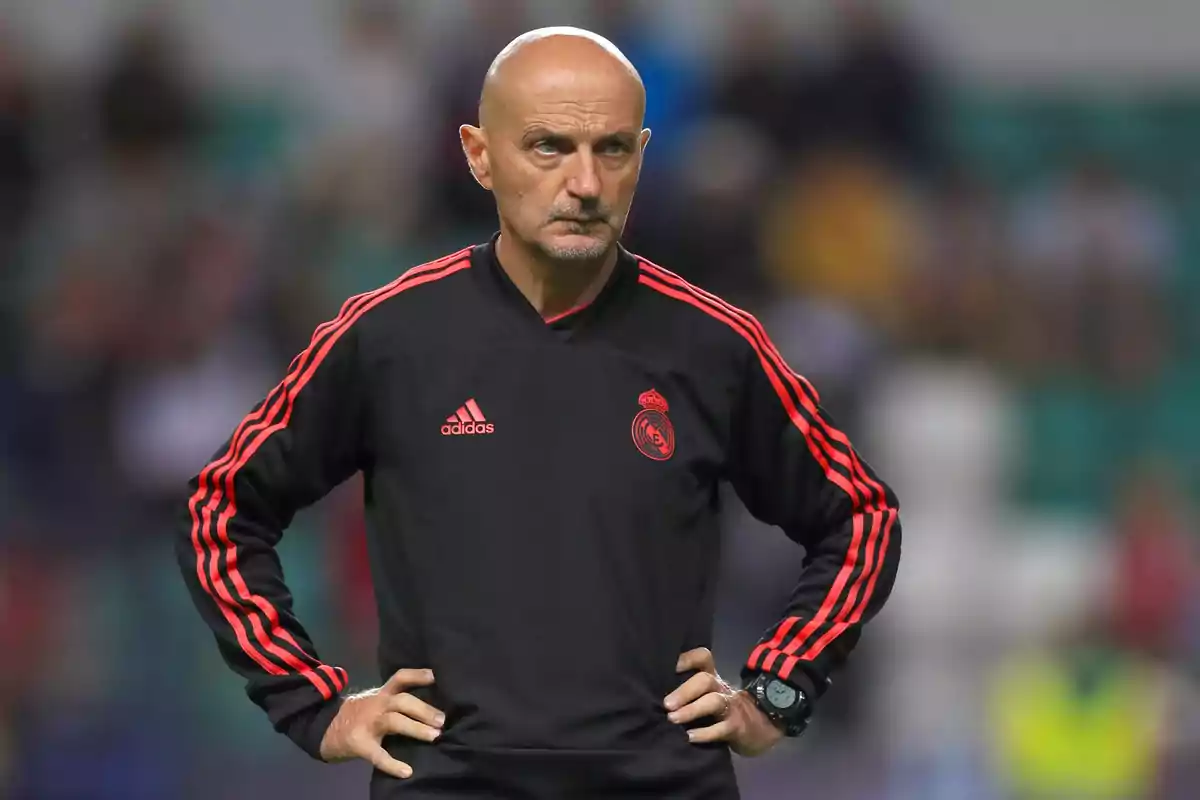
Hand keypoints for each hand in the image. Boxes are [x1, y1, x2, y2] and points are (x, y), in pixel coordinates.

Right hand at [319, 668, 444, 778]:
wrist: (325, 728)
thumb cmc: (359, 714)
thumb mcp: (376, 700)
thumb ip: (396, 699)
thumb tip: (432, 704)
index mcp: (382, 693)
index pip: (401, 677)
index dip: (418, 675)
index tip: (437, 677)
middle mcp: (377, 704)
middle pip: (402, 700)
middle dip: (424, 709)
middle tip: (442, 720)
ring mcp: (367, 723)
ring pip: (394, 721)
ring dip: (416, 728)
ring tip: (434, 737)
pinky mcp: (359, 744)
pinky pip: (377, 755)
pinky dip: (392, 764)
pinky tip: (406, 771)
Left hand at [664, 648, 782, 757]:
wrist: (762, 726)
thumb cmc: (723, 709)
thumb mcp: (709, 694)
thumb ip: (688, 690)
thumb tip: (654, 692)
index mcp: (712, 677)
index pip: (702, 657)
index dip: (686, 658)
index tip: (667, 667)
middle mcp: (720, 688)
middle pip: (705, 679)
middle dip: (684, 690)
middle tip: (665, 704)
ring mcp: (731, 707)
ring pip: (713, 701)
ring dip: (691, 709)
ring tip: (672, 719)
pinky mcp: (737, 727)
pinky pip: (721, 729)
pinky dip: (705, 734)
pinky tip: (690, 737)